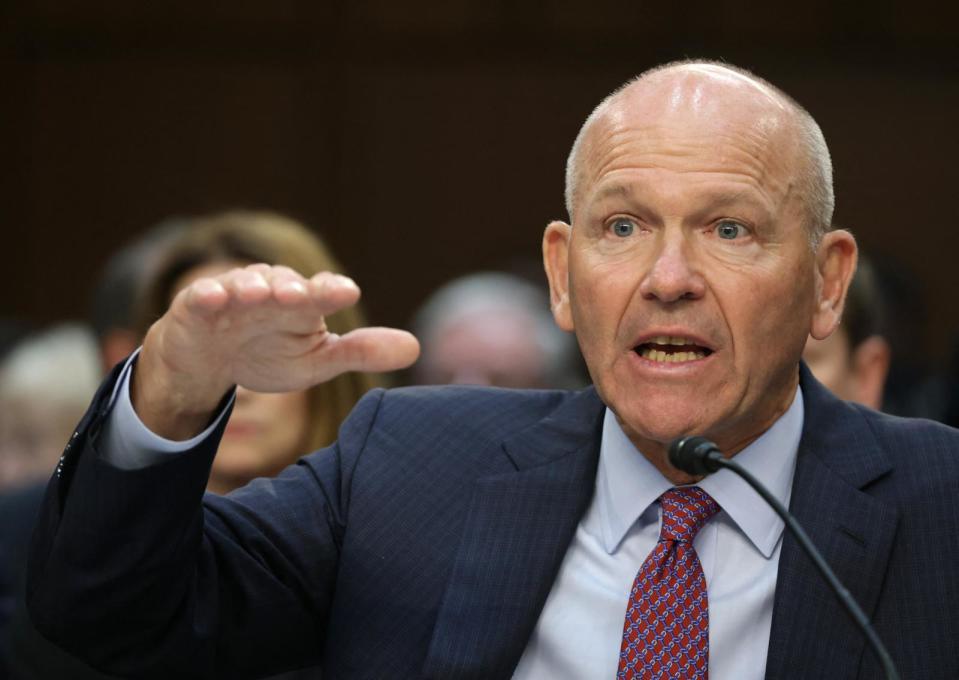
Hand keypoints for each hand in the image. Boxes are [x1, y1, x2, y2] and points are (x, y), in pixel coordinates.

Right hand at [132, 264, 419, 439]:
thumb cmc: (267, 353)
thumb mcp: (316, 361)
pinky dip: (206, 294)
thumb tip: (415, 348)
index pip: (320, 292)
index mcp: (302, 304)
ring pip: (242, 283)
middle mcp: (269, 292)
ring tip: (259, 293)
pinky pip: (200, 296)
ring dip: (250, 285)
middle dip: (292, 287)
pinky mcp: (196, 306)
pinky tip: (212, 298)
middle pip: (283, 284)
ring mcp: (231, 297)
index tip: (347, 292)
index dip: (331, 291)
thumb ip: (360, 352)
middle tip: (302, 296)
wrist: (207, 362)